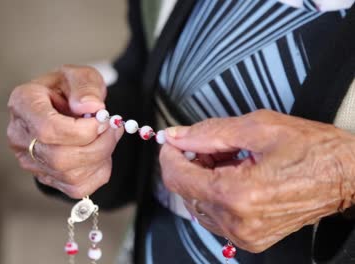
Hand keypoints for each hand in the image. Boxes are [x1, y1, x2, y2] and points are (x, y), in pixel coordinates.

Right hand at [7, 65, 122, 198]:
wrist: (68, 107)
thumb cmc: (71, 90)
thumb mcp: (81, 75)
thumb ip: (86, 86)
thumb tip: (91, 107)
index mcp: (23, 103)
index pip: (47, 129)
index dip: (81, 131)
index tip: (102, 120)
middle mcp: (20, 135)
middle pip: (59, 158)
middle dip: (97, 146)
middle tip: (113, 129)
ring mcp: (30, 160)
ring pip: (69, 175)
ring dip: (100, 158)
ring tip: (108, 137)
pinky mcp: (45, 177)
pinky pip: (76, 188)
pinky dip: (97, 173)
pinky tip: (100, 154)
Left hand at [160, 109, 354, 252]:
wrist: (347, 176)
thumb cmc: (312, 150)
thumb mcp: (257, 127)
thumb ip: (208, 132)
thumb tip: (175, 136)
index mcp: (237, 195)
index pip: (177, 178)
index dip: (170, 156)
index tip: (173, 142)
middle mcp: (237, 222)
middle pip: (186, 191)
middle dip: (191, 164)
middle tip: (212, 145)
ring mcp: (244, 235)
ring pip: (198, 204)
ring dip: (203, 178)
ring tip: (229, 159)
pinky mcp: (250, 239)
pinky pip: (215, 215)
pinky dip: (215, 193)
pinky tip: (235, 175)